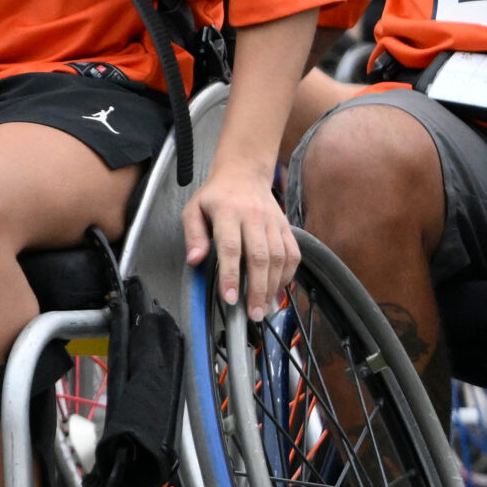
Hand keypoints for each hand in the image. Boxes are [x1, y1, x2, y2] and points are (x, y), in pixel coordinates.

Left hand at [184, 164, 298, 321]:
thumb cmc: (215, 196)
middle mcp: (253, 217)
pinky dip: (287, 274)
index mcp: (227, 212)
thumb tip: (195, 261)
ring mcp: (273, 222)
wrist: (244, 173)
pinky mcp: (286, 227)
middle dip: (257, 288)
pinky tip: (277, 290)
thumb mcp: (194, 209)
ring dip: (272, 286)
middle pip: (259, 257)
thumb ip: (193, 235)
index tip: (230, 298)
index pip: (231, 247)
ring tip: (263, 308)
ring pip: (278, 257)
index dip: (231, 275)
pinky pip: (293, 253)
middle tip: (252, 314)